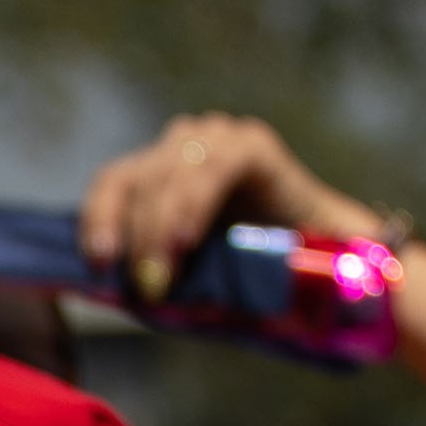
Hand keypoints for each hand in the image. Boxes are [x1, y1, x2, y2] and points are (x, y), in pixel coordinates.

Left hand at [78, 113, 385, 302]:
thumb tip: (97, 284)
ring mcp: (218, 140)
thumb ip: (149, 268)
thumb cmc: (249, 273)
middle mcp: (186, 145)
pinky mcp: (252, 146)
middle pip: (137, 180)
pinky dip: (194, 202)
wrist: (327, 263)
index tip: (99, 261)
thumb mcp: (187, 272)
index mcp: (161, 171)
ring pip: (167, 174)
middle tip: (146, 285)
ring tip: (163, 274)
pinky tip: (186, 239)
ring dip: (159, 227)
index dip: (98, 218)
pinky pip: (213, 167)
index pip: (113, 183)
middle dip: (136, 237)